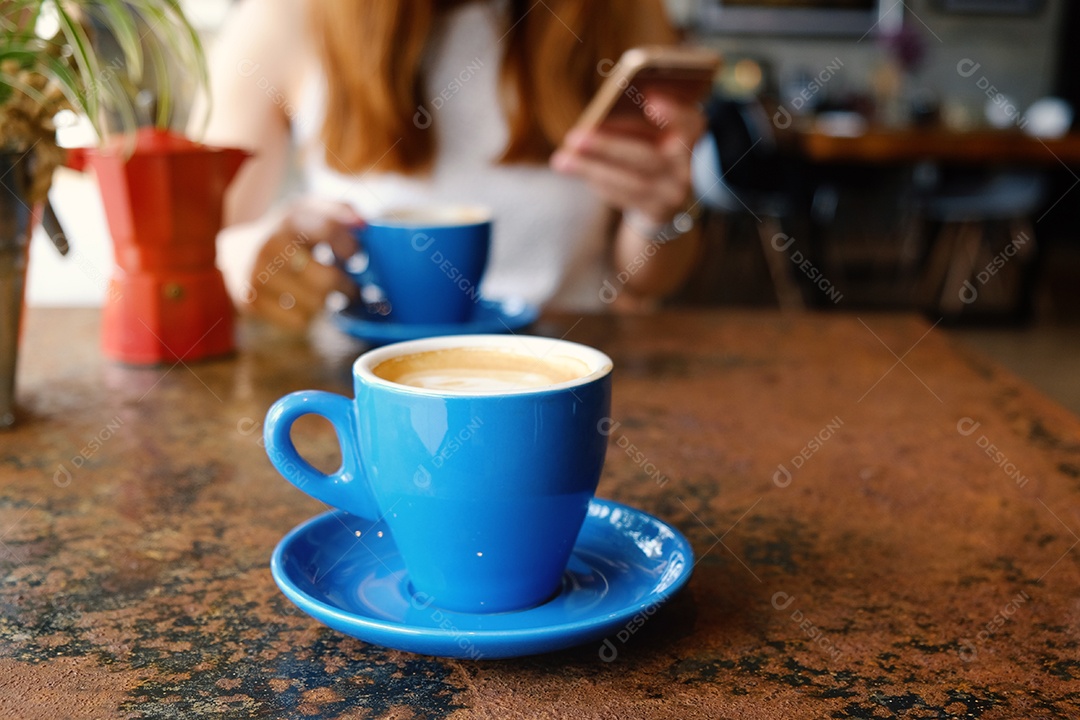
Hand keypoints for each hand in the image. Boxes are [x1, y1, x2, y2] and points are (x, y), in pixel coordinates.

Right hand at [242, 198, 360, 329]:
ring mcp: (258, 274)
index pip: (330, 230)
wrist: (236, 251)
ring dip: (326, 303)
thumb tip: (363, 224)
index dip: (351, 247)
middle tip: (351, 290)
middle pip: (327, 280)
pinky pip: (298, 321)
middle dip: (347, 288)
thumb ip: (340, 211)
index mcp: (290, 218)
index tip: (357, 258)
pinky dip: (306, 316)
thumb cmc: (287, 234)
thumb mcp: (309, 212)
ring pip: (316, 305)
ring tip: (321, 294)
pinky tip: (300, 303)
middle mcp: (271, 246)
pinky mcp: (250, 300)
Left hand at [550, 94, 705, 224]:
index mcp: (690, 137)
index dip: (674, 113)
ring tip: (562, 160)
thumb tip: (598, 117)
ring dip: (593, 170)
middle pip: (648, 158)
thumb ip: (636, 122)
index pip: (692, 123)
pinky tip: (579, 170)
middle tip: (574, 138)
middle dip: (608, 147)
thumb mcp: (651, 133)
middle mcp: (687, 167)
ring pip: (632, 184)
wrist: (664, 198)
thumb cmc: (649, 151)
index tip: (650, 99)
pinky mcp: (658, 213)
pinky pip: (625, 199)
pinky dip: (600, 183)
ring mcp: (674, 194)